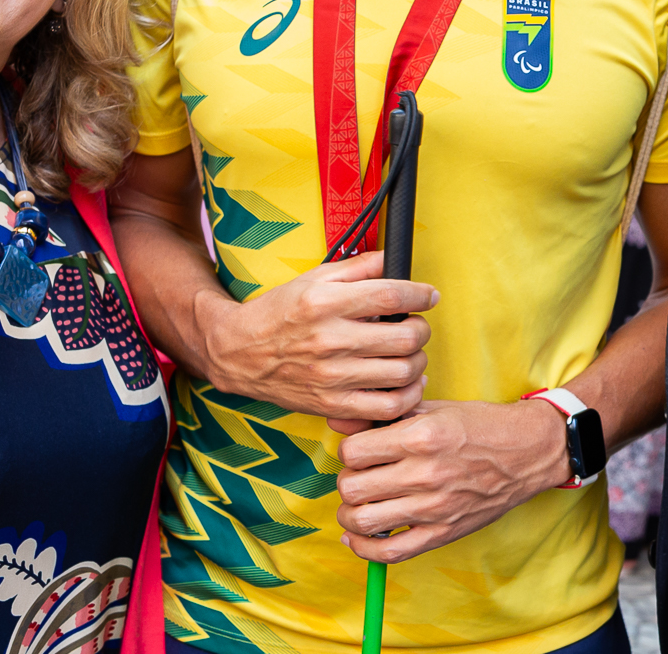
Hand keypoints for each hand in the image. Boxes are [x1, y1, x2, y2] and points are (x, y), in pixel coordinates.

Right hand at [197, 250, 434, 420]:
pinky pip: (385, 408)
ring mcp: (331, 377)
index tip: (429, 296)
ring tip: (412, 354)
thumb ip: (356, 267)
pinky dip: (407, 397)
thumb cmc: (277, 312)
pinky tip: (405, 384)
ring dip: (419, 362)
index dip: (420, 295)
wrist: (238, 353)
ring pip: (402, 373)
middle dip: (422, 329)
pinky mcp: (331, 404)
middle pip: (404, 338)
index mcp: (326, 304)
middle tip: (417, 326)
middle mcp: (330, 340)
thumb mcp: (312, 278)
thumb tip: (391, 259)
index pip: (390, 297)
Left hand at [329, 397, 569, 562]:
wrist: (528, 452)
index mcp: (421, 436)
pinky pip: (390, 553)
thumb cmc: (480, 425)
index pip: (353, 451)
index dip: (348, 449)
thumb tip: (336, 421)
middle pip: (351, 487)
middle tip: (359, 476)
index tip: (359, 450)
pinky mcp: (443, 533)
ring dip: (351, 514)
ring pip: (363, 521)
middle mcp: (425, 473)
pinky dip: (365, 549)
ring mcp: (434, 508)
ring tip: (359, 504)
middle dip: (347, 481)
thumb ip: (384, 415)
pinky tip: (360, 537)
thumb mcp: (433, 407)